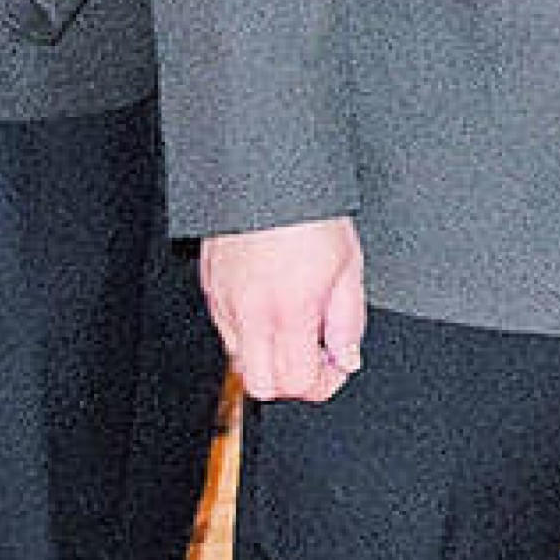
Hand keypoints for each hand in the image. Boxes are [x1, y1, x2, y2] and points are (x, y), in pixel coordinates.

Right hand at [204, 217, 367, 401]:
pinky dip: (250, 332)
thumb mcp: (349, 265)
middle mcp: (250, 312)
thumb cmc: (310, 210)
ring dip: (270, 355)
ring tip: (296, 323)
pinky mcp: (210, 287)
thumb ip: (348, 320)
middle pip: (261, 386)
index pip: (297, 383)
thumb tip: (347, 357)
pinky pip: (227, 329)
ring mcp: (225, 301)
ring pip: (240, 360)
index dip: (323, 384)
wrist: (266, 172)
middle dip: (292, 381)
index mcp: (289, 310)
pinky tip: (272, 305)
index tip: (336, 365)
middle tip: (316, 353)